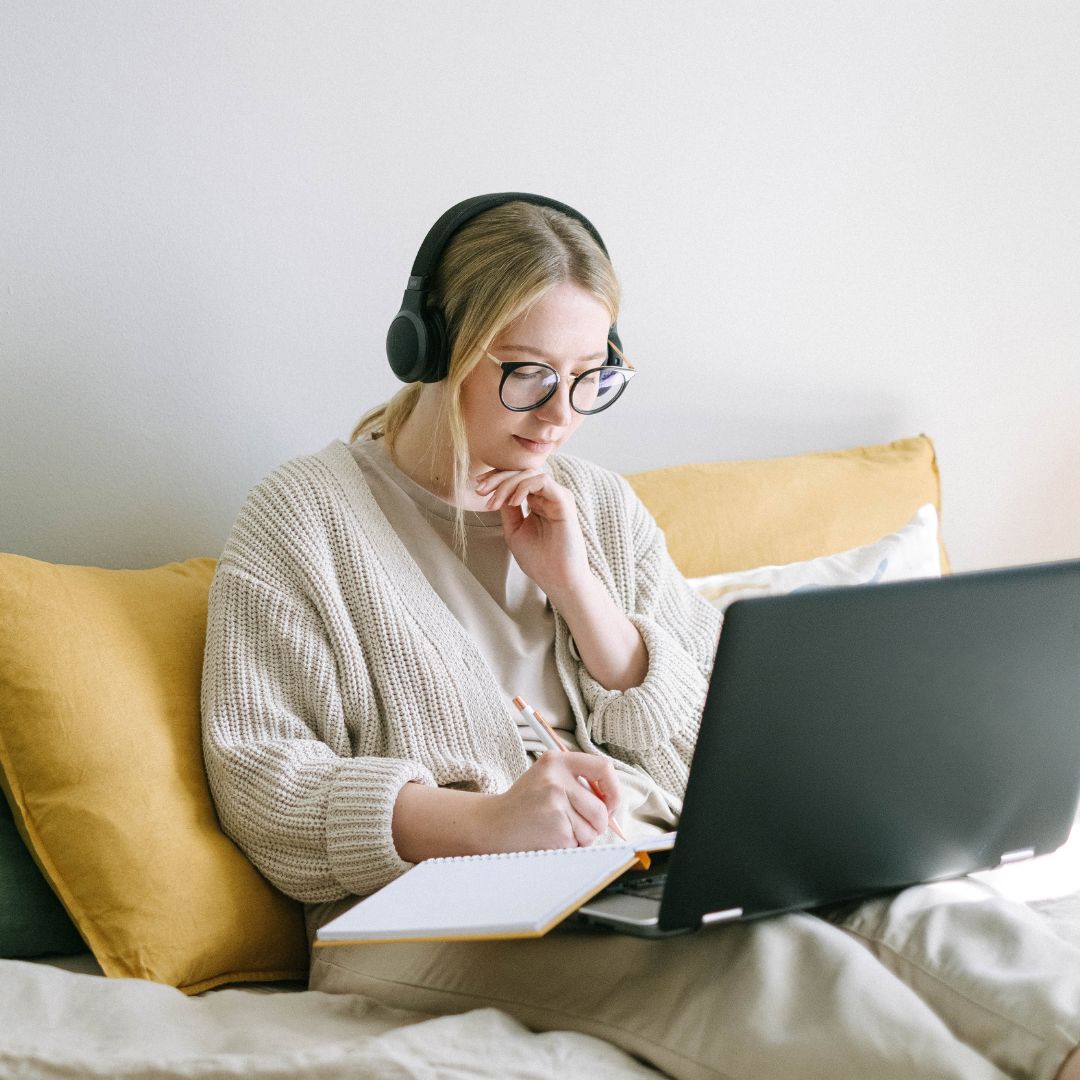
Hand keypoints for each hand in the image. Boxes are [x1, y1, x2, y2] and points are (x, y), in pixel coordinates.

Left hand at [474, 468, 588, 599]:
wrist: (557, 579)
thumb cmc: (539, 560)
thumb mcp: (514, 530)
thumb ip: (508, 509)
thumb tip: (496, 490)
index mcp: (538, 501)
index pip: (517, 479)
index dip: (496, 479)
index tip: (478, 488)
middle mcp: (548, 496)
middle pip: (521, 472)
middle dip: (497, 478)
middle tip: (480, 491)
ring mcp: (557, 497)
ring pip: (530, 473)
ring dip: (507, 484)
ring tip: (494, 502)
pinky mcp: (564, 501)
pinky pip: (542, 481)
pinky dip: (523, 487)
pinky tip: (513, 502)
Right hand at [477, 751, 621, 852]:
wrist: (493, 825)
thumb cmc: (525, 804)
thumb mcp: (547, 778)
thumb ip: (578, 782)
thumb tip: (613, 803)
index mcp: (557, 761)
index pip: (603, 767)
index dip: (613, 789)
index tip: (609, 803)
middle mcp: (556, 779)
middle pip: (601, 808)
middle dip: (597, 824)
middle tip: (576, 825)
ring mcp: (556, 804)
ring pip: (593, 829)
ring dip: (582, 837)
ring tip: (558, 829)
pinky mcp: (556, 829)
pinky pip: (579, 843)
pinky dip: (570, 846)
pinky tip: (550, 838)